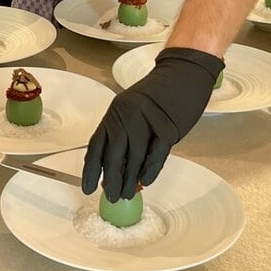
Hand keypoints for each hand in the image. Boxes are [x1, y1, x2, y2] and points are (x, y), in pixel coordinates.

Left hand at [82, 47, 223, 201]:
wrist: (183, 74)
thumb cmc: (159, 95)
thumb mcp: (133, 110)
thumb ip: (123, 135)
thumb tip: (116, 169)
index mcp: (114, 112)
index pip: (96, 146)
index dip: (91, 170)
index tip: (88, 188)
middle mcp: (127, 116)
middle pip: (114, 156)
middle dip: (111, 180)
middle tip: (111, 196)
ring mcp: (147, 122)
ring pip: (134, 159)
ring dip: (130, 181)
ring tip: (128, 194)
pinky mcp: (167, 128)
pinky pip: (156, 156)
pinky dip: (149, 172)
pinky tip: (145, 182)